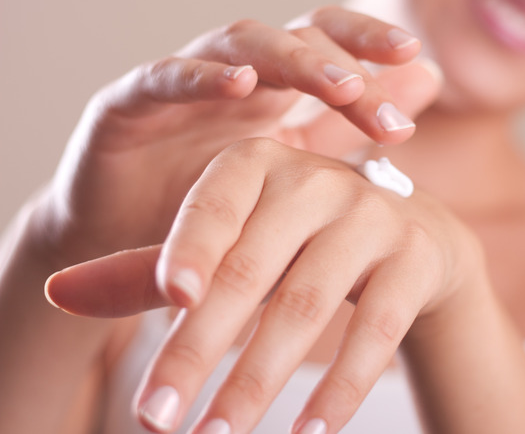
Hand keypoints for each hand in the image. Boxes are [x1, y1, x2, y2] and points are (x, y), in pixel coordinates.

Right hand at [34, 7, 439, 267]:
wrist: (139, 257)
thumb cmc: (219, 214)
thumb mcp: (293, 172)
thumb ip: (349, 126)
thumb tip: (428, 79)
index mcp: (273, 92)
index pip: (326, 48)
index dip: (367, 44)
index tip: (415, 59)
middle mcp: (232, 79)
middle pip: (291, 38)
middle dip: (342, 56)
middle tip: (388, 73)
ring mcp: (181, 88)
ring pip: (237, 47)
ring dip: (289, 60)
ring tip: (338, 83)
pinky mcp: (125, 108)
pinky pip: (162, 80)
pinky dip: (200, 78)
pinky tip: (241, 85)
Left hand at [47, 137, 484, 433]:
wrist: (411, 240)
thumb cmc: (301, 243)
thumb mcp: (233, 245)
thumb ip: (154, 270)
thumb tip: (60, 293)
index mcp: (261, 165)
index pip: (212, 210)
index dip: (184, 257)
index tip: (165, 311)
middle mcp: (318, 182)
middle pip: (251, 273)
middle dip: (200, 352)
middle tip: (157, 421)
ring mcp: (373, 217)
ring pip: (308, 306)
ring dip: (258, 380)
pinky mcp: (415, 258)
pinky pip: (376, 330)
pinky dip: (340, 387)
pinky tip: (307, 432)